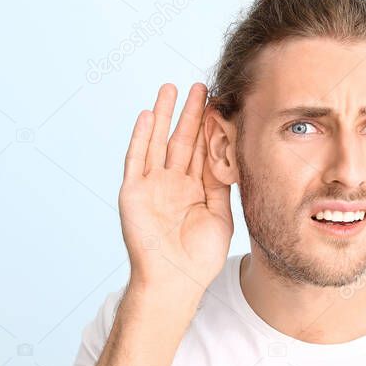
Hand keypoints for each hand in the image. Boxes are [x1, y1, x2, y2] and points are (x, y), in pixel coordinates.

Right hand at [119, 82, 234, 292]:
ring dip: (164, 115)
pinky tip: (147, 115)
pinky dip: (140, 137)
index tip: (220, 102)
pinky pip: (136, 159)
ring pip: (158, 142)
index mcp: (194, 190)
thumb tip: (231, 154)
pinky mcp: (133, 192)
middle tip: (201, 85)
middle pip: (182, 140)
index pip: (202, 151)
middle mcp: (172, 184)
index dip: (210, 127)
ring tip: (171, 88)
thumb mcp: (221, 215)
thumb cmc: (200, 257)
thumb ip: (222, 185)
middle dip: (191, 113)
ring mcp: (151, 186)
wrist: (176, 280)